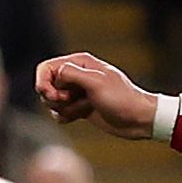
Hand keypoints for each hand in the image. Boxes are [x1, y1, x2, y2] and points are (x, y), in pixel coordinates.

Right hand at [35, 52, 159, 137]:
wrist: (138, 119)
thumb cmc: (121, 98)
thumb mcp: (96, 83)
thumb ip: (71, 74)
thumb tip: (55, 74)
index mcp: (79, 63)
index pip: (46, 68)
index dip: (43, 83)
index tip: (54, 96)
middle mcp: (76, 75)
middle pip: (46, 86)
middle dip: (54, 98)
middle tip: (71, 101)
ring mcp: (77, 92)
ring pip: (51, 101)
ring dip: (62, 108)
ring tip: (83, 108)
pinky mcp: (79, 107)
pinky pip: (59, 112)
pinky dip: (65, 117)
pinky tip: (80, 116)